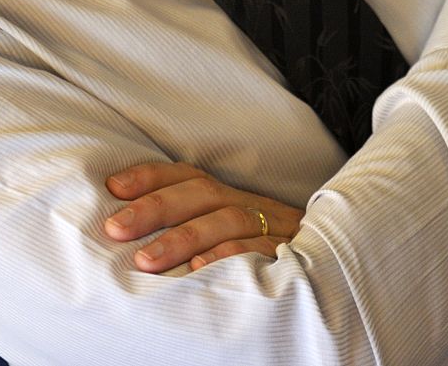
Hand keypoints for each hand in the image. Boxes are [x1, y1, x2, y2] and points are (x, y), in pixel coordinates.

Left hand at [103, 160, 303, 271]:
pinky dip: (228, 258)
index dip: (150, 176)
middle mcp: (249, 206)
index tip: (111, 187)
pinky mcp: (291, 256)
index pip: (188, 176)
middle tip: (114, 228)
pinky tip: (198, 272)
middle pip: (202, 194)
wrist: (335, 264)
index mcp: (230, 197)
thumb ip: (191, 226)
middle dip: (155, 208)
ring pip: (227, 221)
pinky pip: (259, 252)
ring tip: (146, 261)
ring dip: (183, 239)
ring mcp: (273, 229)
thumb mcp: (227, 233)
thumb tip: (129, 227)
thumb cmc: (264, 253)